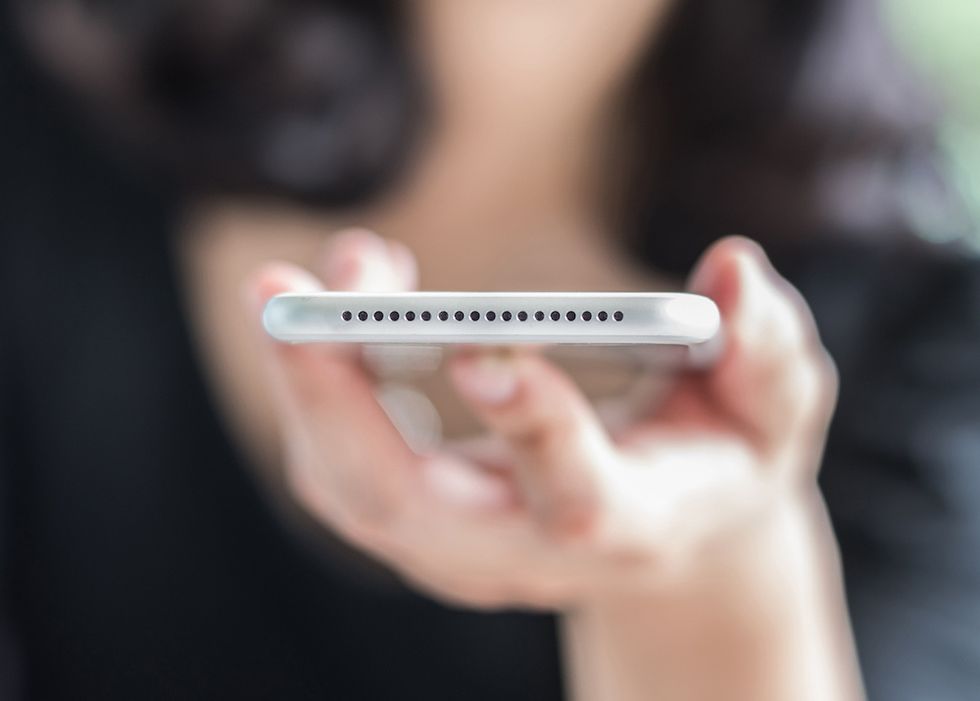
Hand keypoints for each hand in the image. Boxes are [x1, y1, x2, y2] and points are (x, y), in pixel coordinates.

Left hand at [245, 229, 837, 609]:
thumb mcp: (773, 403)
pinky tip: (333, 311)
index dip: (534, 427)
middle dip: (335, 402)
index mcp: (630, 523)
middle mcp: (526, 554)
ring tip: (288, 283)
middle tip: (282, 293)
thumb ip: (765, 348)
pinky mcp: (423, 521)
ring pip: (351, 491)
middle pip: (407, 507)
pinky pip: (342, 469)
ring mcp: (461, 549)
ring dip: (306, 385)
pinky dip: (320, 388)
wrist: (674, 527)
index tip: (485, 347)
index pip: (577, 499)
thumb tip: (733, 269)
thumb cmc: (725, 452)